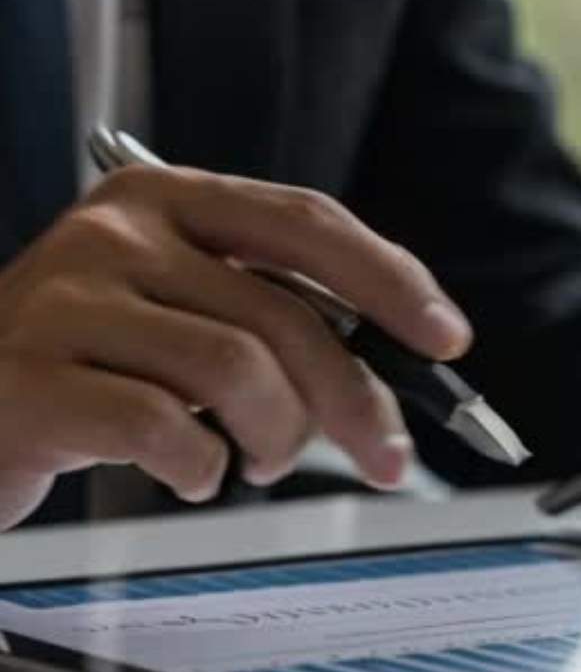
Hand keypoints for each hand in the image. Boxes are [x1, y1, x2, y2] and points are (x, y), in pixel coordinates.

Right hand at [0, 167, 471, 530]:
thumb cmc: (86, 365)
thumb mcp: (177, 311)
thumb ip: (269, 314)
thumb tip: (392, 364)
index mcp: (162, 199)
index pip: (304, 222)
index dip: (391, 278)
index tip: (448, 337)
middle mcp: (114, 234)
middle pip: (285, 312)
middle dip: (355, 398)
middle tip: (385, 457)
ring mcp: (67, 303)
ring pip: (238, 370)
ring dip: (277, 438)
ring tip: (259, 460)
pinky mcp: (34, 381)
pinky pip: (166, 431)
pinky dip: (201, 468)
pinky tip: (189, 473)